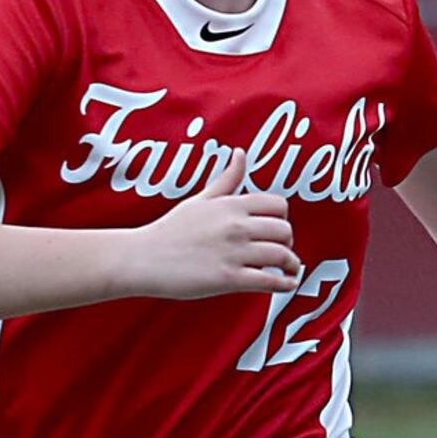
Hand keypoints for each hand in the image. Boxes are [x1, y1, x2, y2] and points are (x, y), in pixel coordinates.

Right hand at [134, 153, 302, 299]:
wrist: (144, 258)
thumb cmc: (170, 230)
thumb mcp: (200, 199)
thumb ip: (226, 180)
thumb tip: (241, 153)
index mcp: (231, 205)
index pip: (278, 205)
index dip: (283, 219)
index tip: (278, 231)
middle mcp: (236, 226)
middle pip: (284, 231)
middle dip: (289, 243)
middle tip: (284, 253)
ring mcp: (234, 252)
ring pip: (281, 255)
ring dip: (292, 265)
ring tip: (291, 271)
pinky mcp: (228, 278)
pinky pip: (269, 281)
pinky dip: (285, 283)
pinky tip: (287, 284)